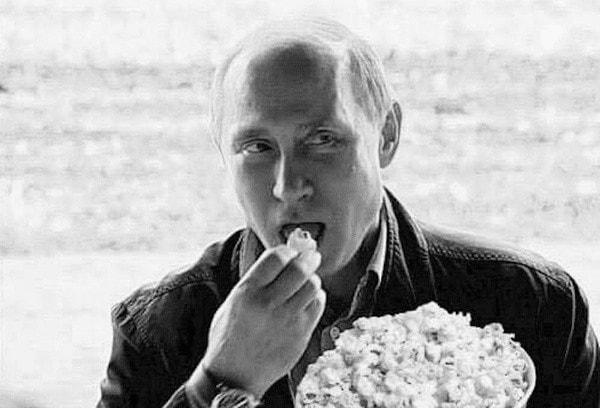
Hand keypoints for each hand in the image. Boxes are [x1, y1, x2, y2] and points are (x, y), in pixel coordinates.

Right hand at [192, 245, 325, 398]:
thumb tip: (281, 257)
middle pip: (299, 268)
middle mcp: (268, 303)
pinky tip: (308, 299)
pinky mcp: (301, 333)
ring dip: (312, 279)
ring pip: (312, 285)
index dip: (286, 250)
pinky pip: (318, 305)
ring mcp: (287, 319)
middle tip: (310, 257)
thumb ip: (256, 280)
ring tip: (306, 281)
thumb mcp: (233, 301)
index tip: (289, 251)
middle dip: (307, 258)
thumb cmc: (230, 336)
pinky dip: (316, 297)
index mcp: (247, 292)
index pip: (276, 257)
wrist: (234, 375)